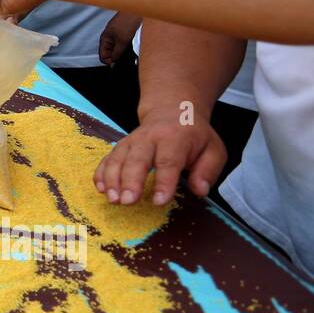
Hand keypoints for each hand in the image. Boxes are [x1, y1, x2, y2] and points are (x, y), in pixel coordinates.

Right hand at [93, 108, 225, 205]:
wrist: (173, 111)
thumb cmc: (194, 136)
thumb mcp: (213, 149)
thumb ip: (208, 171)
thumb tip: (199, 190)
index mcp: (175, 138)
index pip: (168, 161)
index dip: (163, 182)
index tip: (159, 201)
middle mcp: (150, 137)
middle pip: (137, 159)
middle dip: (130, 181)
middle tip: (127, 201)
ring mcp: (132, 141)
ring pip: (118, 158)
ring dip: (112, 179)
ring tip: (113, 199)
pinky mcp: (120, 146)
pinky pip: (108, 158)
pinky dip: (101, 172)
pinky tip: (100, 188)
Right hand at [99, 11, 141, 65]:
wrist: (137, 11)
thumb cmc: (127, 21)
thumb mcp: (122, 41)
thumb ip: (117, 53)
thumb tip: (113, 63)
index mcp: (105, 39)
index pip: (103, 56)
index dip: (110, 61)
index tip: (118, 62)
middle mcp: (109, 38)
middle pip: (110, 54)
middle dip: (118, 57)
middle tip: (125, 55)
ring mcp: (117, 36)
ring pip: (118, 50)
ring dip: (124, 52)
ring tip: (130, 49)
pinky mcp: (124, 35)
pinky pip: (124, 46)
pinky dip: (128, 48)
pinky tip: (132, 46)